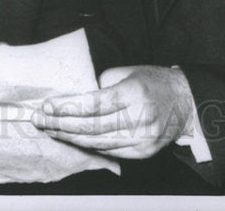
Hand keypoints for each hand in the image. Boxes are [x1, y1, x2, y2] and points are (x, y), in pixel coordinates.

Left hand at [31, 65, 193, 158]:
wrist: (185, 102)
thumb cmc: (152, 82)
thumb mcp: (127, 72)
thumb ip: (101, 85)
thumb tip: (73, 98)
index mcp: (134, 92)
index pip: (93, 103)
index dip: (67, 107)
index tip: (47, 106)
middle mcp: (139, 117)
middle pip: (91, 126)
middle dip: (61, 124)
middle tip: (40, 120)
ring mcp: (142, 138)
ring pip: (97, 143)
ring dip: (70, 137)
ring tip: (50, 129)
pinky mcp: (143, 152)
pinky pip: (109, 151)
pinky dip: (87, 146)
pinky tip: (72, 138)